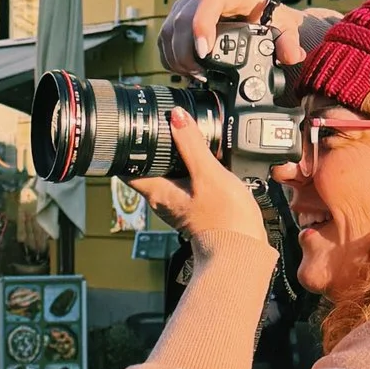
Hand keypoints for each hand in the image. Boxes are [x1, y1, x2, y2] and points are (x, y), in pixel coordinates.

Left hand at [134, 106, 271, 260]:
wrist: (244, 251)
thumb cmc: (225, 220)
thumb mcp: (208, 174)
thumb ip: (192, 144)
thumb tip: (177, 117)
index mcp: (159, 193)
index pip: (128, 169)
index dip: (125, 148)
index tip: (128, 130)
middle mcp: (165, 201)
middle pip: (149, 170)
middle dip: (152, 149)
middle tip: (156, 127)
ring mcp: (180, 206)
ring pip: (169, 176)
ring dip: (173, 159)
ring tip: (181, 138)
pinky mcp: (197, 209)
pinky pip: (187, 183)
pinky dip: (191, 170)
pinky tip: (205, 162)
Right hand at [162, 0, 316, 75]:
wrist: (258, 15)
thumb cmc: (270, 20)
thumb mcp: (284, 28)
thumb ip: (289, 41)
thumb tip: (292, 54)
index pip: (210, 1)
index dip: (201, 26)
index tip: (204, 52)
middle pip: (184, 18)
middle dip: (187, 52)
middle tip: (200, 74)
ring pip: (171, 27)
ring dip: (177, 56)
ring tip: (193, 74)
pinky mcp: (180, 11)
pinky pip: (165, 34)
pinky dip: (170, 55)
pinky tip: (183, 69)